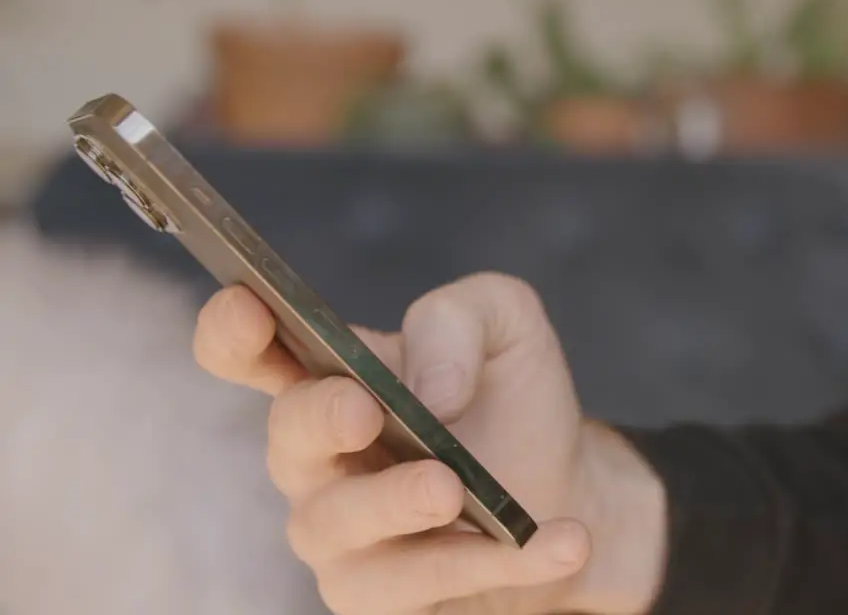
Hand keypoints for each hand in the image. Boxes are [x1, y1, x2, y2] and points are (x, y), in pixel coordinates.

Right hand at [193, 273, 666, 614]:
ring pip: (343, 531)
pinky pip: (424, 591)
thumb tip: (428, 389)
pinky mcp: (389, 599)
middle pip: (289, 440)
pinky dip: (500, 564)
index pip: (248, 354)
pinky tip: (562, 539)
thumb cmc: (515, 402)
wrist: (572, 492)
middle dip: (322, 421)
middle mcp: (320, 462)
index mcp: (330, 380)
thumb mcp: (505, 326)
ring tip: (455, 491)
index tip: (251, 305)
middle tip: (367, 409)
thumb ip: (458, 321)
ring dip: (399, 506)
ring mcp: (346, 537)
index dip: (233, 331)